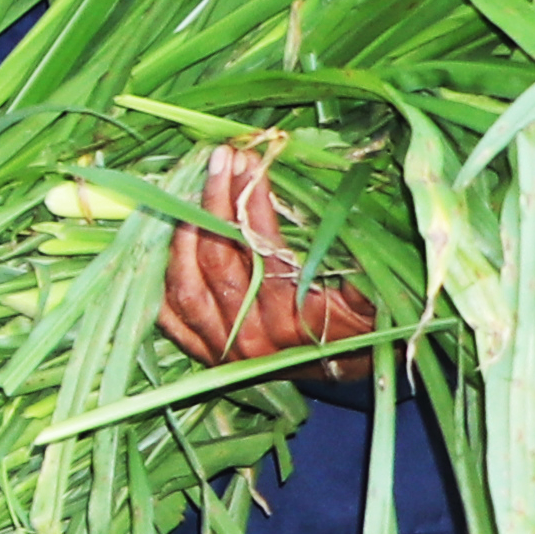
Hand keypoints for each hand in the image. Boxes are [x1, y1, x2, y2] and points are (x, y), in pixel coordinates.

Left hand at [156, 140, 374, 374]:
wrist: (344, 372)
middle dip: (215, 203)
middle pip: (217, 259)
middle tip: (221, 161)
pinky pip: (168, 316)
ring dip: (183, 233)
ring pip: (185, 285)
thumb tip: (353, 223)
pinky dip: (161, 279)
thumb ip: (363, 269)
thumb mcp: (372, 299)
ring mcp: (222, 349)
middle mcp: (252, 336)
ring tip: (191, 189)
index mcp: (294, 319)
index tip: (251, 162)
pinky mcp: (204, 354)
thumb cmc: (359, 326)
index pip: (262, 249)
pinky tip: (164, 240)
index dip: (253, 202)